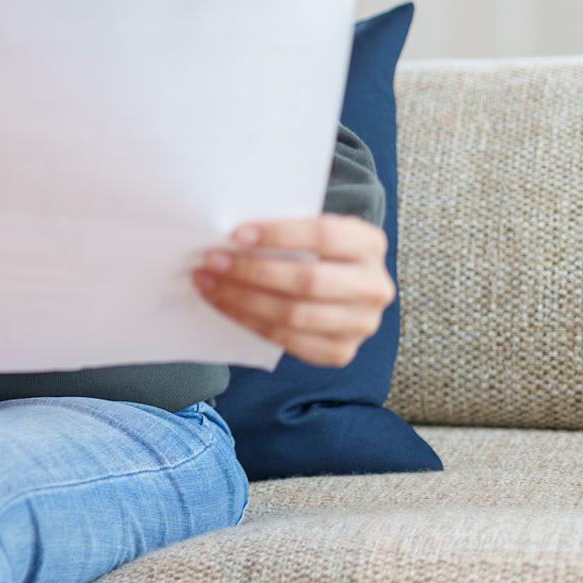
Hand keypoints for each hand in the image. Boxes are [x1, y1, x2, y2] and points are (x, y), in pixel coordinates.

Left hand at [192, 215, 393, 366]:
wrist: (339, 286)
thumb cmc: (314, 250)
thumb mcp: (311, 230)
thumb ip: (284, 230)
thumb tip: (227, 234)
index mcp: (370, 243)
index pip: (325, 236)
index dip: (279, 235)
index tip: (236, 233)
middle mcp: (374, 286)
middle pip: (307, 281)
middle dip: (252, 271)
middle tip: (211, 260)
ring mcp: (361, 324)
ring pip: (294, 315)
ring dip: (242, 299)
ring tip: (207, 282)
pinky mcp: (341, 352)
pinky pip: (288, 341)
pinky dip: (249, 321)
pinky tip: (223, 305)